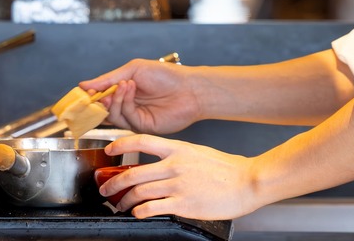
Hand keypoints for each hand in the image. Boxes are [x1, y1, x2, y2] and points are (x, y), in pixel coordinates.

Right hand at [81, 59, 202, 134]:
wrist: (190, 88)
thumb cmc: (165, 75)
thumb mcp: (133, 70)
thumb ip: (108, 79)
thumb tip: (83, 85)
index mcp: (124, 91)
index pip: (101, 97)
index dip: (91, 96)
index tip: (84, 92)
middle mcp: (127, 106)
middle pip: (103, 110)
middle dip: (99, 102)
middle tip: (98, 93)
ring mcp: (135, 117)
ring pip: (113, 115)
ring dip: (115, 99)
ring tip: (124, 85)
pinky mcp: (142, 127)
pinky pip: (126, 119)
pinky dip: (125, 103)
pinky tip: (130, 89)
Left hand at [99, 135, 262, 220]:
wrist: (248, 182)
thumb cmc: (227, 170)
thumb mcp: (199, 153)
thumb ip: (178, 156)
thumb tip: (160, 163)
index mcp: (179, 149)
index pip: (142, 141)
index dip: (121, 144)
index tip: (110, 150)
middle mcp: (175, 165)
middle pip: (133, 172)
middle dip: (114, 182)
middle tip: (106, 188)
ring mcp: (178, 185)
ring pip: (139, 192)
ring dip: (125, 200)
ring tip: (121, 204)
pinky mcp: (184, 204)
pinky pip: (152, 208)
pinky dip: (140, 211)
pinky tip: (138, 213)